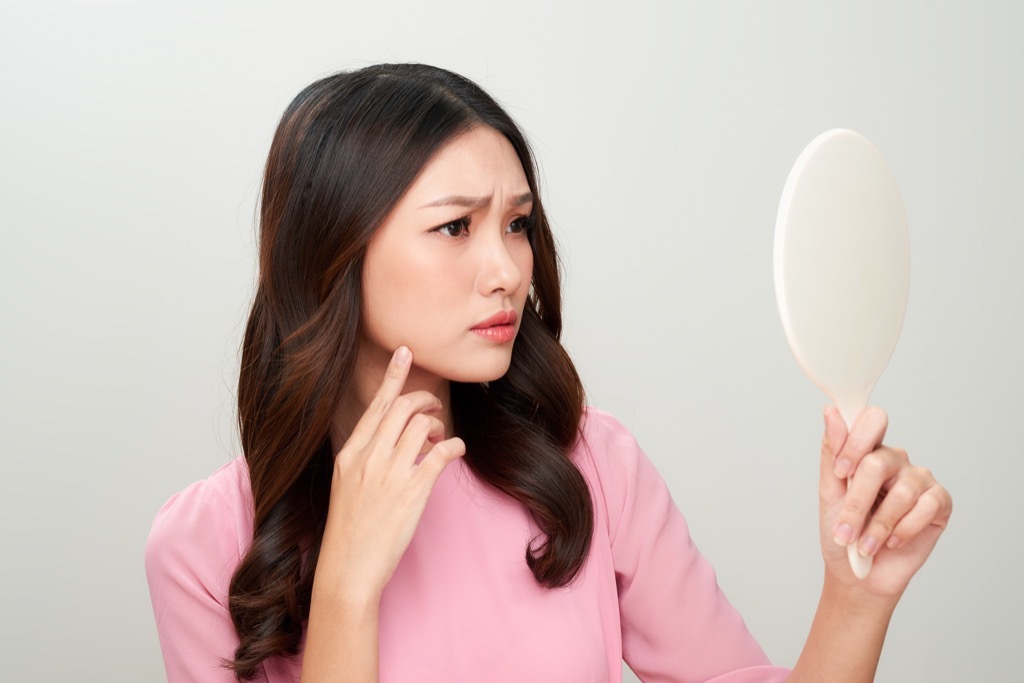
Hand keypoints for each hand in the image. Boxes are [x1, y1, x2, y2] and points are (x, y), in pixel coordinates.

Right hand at [314, 346, 465, 600]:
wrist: (348, 568)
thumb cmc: (349, 531)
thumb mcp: (346, 486)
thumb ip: (364, 459)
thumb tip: (391, 440)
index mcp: (350, 454)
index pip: (375, 406)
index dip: (393, 377)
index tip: (405, 353)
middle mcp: (368, 458)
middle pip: (402, 408)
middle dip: (424, 400)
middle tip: (435, 408)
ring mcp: (390, 474)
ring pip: (421, 425)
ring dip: (438, 424)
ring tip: (440, 437)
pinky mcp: (412, 491)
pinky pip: (440, 454)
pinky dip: (453, 446)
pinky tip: (455, 451)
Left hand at [819, 406, 951, 598]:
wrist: (858, 575)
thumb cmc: (842, 532)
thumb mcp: (829, 493)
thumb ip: (831, 452)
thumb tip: (831, 412)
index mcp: (867, 450)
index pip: (871, 420)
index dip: (855, 442)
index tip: (841, 472)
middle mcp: (895, 459)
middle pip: (878, 463)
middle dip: (857, 503)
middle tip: (844, 531)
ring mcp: (919, 479)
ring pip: (901, 491)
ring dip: (878, 525)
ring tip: (866, 546)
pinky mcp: (939, 502)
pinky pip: (925, 508)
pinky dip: (903, 531)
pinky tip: (892, 541)